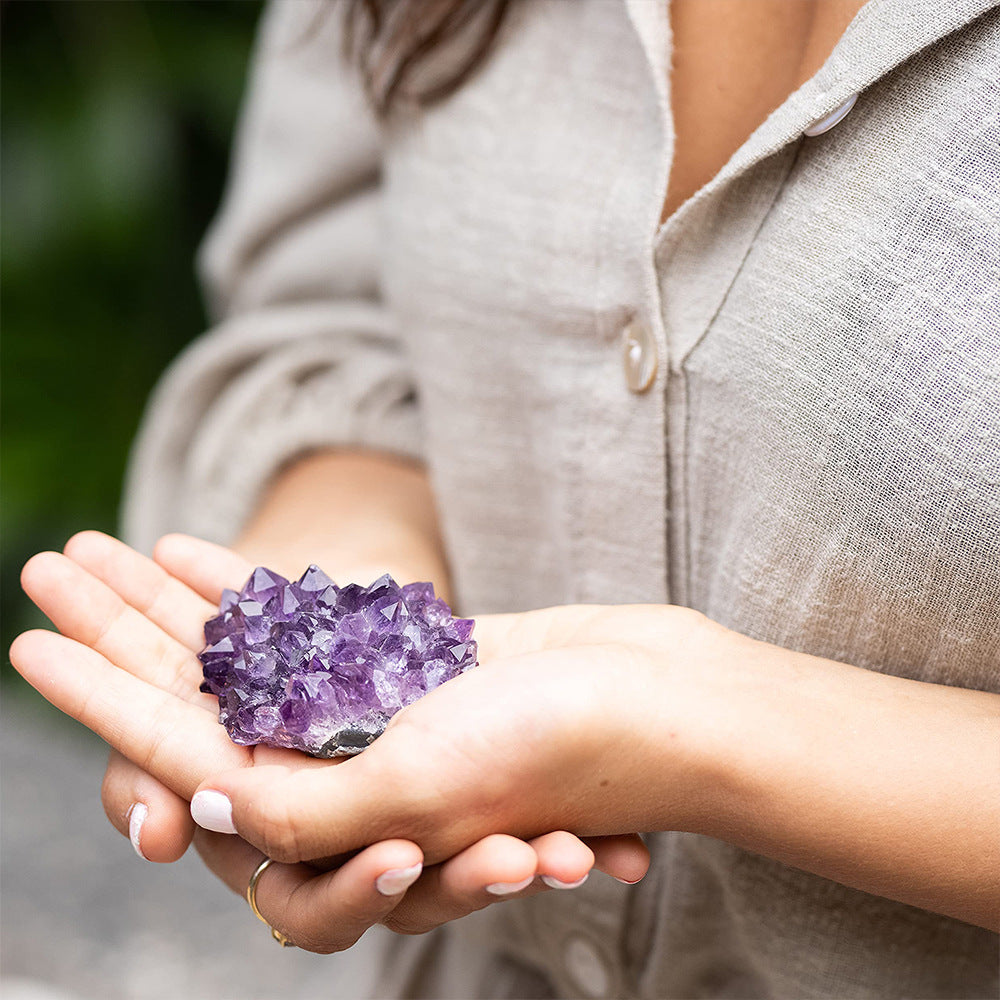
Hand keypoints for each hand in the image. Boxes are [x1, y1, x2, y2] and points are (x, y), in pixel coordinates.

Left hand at [12, 531, 649, 951]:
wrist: (667, 697)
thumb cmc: (566, 749)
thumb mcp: (428, 788)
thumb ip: (306, 809)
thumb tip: (192, 786)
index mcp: (339, 825)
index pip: (186, 760)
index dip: (100, 702)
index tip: (31, 645)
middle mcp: (346, 772)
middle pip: (201, 699)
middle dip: (118, 635)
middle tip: (45, 566)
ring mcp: (373, 711)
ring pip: (244, 653)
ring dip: (171, 602)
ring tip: (97, 545)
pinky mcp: (403, 661)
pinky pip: (304, 621)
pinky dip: (251, 586)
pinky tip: (187, 551)